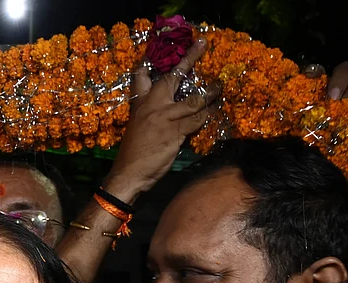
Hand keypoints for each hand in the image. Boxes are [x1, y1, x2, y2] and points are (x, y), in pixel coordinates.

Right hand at [103, 39, 217, 201]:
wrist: (128, 172)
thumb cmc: (133, 153)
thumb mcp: (137, 127)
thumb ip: (151, 116)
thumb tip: (171, 112)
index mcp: (139, 104)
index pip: (140, 76)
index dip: (148, 63)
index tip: (157, 51)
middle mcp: (151, 105)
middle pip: (172, 77)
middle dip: (188, 59)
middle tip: (201, 44)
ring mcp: (164, 117)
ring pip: (193, 100)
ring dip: (210, 93)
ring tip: (219, 87)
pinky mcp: (174, 131)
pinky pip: (196, 120)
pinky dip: (207, 115)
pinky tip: (215, 111)